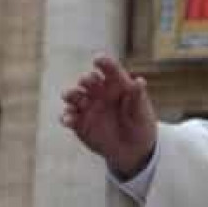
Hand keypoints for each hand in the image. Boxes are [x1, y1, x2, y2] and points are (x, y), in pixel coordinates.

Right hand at [61, 56, 157, 177]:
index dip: (103, 62)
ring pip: (74, 95)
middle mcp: (99, 92)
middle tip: (87, 81)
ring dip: (70, 94)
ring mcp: (87, 106)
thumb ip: (138, 96)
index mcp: (116, 84)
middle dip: (86, 79)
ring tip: (70, 95)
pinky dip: (66, 117)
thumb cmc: (139, 123)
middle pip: (88, 80)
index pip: (109, 69)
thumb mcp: (141, 111)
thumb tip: (140, 81)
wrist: (132, 148)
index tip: (98, 59)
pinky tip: (68, 119)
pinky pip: (69, 117)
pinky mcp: (79, 123)